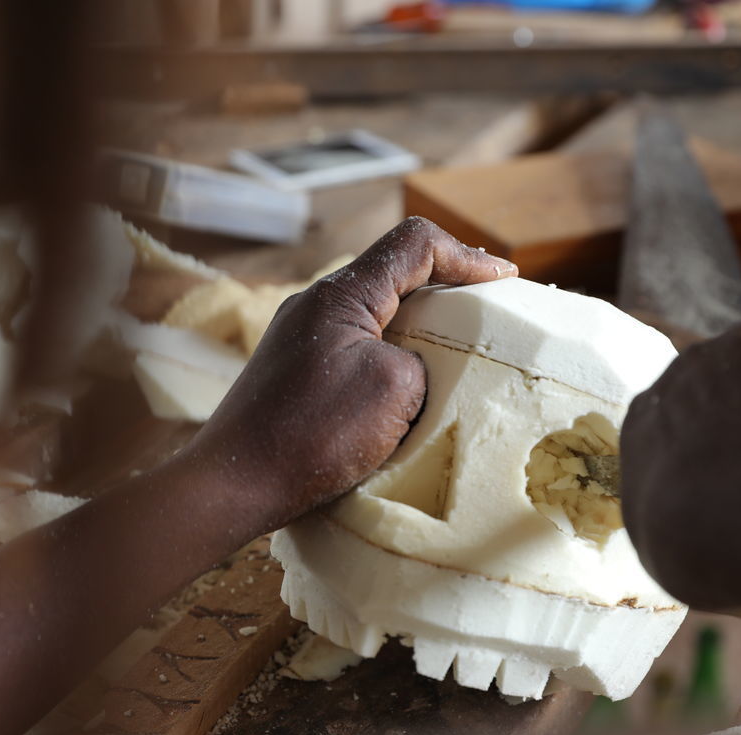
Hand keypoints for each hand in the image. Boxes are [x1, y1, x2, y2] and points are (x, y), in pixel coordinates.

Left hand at [180, 217, 516, 532]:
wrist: (234, 484)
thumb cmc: (313, 434)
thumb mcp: (395, 389)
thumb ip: (422, 358)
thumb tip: (417, 367)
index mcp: (341, 294)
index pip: (415, 244)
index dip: (467, 257)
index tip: (505, 282)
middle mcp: (315, 305)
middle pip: (394, 276)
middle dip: (447, 293)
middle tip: (488, 318)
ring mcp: (300, 339)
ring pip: (374, 316)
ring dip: (417, 332)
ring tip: (454, 361)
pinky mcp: (293, 373)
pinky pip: (354, 350)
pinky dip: (389, 360)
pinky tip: (405, 396)